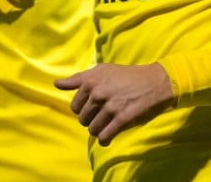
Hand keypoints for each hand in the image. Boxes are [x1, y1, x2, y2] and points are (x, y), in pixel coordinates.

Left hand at [55, 63, 175, 145]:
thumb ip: (78, 79)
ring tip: (106, 125)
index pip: (74, 106)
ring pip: (92, 129)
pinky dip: (104, 139)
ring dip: (98, 130)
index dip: (82, 110)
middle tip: (101, 116)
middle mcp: (98, 93)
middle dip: (90, 120)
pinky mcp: (122, 118)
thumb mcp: (101, 70)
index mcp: (90, 81)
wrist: (154, 81)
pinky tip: (107, 137)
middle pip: (83, 119)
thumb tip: (56, 84)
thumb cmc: (126, 75)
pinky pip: (105, 136)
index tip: (92, 108)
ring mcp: (109, 106)